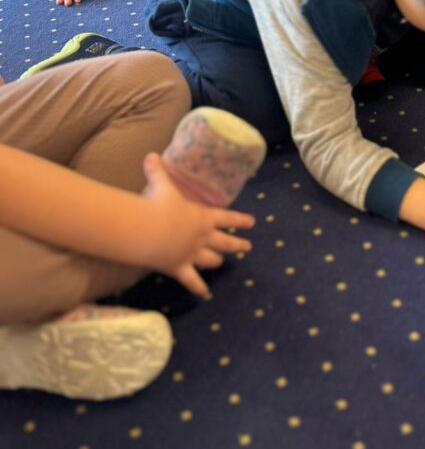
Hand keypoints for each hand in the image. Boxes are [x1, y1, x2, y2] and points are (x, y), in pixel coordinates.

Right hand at [140, 153, 254, 296]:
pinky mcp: (180, 268)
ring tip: (222, 262)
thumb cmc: (158, 205)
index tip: (252, 223)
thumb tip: (150, 155)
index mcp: (203, 217)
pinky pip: (191, 280)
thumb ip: (158, 171)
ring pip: (211, 260)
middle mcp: (203, 237)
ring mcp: (193, 255)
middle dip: (237, 244)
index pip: (228, 218)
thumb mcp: (161, 186)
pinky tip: (203, 293)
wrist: (149, 231)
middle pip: (225, 242)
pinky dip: (198, 287)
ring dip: (217, 261)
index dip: (240, 220)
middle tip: (247, 247)